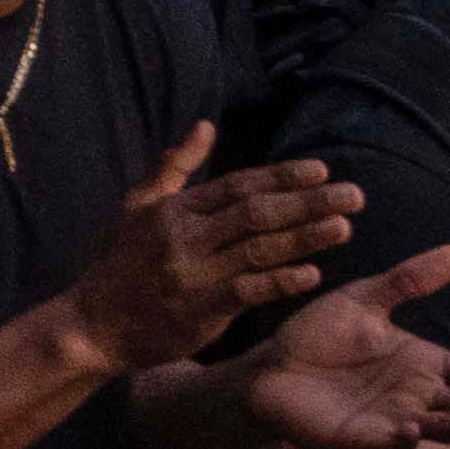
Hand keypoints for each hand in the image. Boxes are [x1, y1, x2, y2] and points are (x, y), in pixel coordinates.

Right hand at [60, 127, 357, 375]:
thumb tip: (205, 125)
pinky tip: (313, 275)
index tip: (322, 170)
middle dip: (307, 202)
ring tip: (344, 226)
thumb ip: (175, 166)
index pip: (238, 186)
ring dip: (304, 237)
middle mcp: (184, 236)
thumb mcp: (138, 206)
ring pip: (258, 249)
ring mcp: (192, 273)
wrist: (95, 324)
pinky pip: (248, 291)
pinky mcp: (198, 309)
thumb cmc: (124, 263)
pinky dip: (281, 282)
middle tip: (354, 195)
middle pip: (256, 213)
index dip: (282, 177)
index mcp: (174, 209)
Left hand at [231, 250, 449, 448]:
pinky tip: (410, 431)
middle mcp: (416, 398)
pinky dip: (402, 444)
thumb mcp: (364, 300)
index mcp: (423, 365)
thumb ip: (407, 281)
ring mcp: (392, 423)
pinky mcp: (360, 442)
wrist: (269, 367)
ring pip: (438, 428)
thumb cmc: (319, 334)